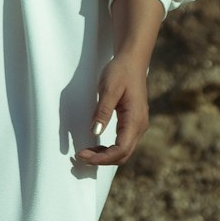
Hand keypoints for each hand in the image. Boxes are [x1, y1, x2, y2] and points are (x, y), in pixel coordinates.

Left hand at [73, 52, 149, 166]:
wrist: (132, 60)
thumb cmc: (121, 72)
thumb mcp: (108, 89)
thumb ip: (102, 111)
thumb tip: (95, 132)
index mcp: (135, 119)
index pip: (121, 149)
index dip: (103, 158)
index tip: (83, 156)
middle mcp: (140, 126)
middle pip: (123, 155)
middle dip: (102, 160)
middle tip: (80, 156)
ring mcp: (138, 125)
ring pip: (123, 151)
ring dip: (105, 156)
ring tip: (85, 153)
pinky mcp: (133, 123)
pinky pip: (123, 143)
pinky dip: (109, 149)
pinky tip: (96, 146)